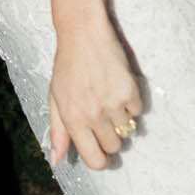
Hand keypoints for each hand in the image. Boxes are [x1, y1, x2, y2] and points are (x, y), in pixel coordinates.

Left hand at [47, 25, 142, 171]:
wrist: (83, 34)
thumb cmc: (67, 66)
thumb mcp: (55, 98)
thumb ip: (58, 132)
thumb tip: (58, 161)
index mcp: (73, 120)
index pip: (95, 160)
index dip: (101, 161)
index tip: (102, 153)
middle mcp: (94, 115)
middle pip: (114, 147)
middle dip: (111, 138)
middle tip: (104, 119)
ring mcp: (113, 104)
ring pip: (128, 130)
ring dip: (121, 119)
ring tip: (110, 99)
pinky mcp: (130, 90)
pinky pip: (138, 111)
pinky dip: (132, 104)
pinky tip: (119, 88)